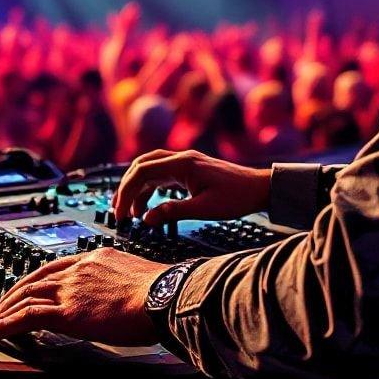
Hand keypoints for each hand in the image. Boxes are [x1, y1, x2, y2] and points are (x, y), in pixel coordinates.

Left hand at [0, 248, 163, 345]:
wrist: (165, 296)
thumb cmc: (162, 291)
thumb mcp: (136, 277)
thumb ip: (120, 281)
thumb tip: (123, 295)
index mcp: (97, 257)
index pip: (57, 266)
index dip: (37, 278)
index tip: (27, 287)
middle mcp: (80, 269)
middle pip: (35, 279)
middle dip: (13, 293)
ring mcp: (72, 289)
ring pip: (26, 296)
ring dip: (4, 310)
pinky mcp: (68, 312)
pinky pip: (27, 316)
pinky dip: (7, 324)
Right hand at [113, 149, 270, 225]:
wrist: (260, 188)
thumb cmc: (237, 197)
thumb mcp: (205, 209)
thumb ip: (174, 212)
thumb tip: (147, 220)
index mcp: (183, 164)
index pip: (142, 171)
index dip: (126, 192)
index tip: (120, 214)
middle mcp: (181, 159)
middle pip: (141, 166)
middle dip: (126, 187)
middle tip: (118, 211)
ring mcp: (185, 163)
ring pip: (150, 170)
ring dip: (137, 189)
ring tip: (132, 214)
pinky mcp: (190, 170)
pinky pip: (162, 176)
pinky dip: (151, 190)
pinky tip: (150, 208)